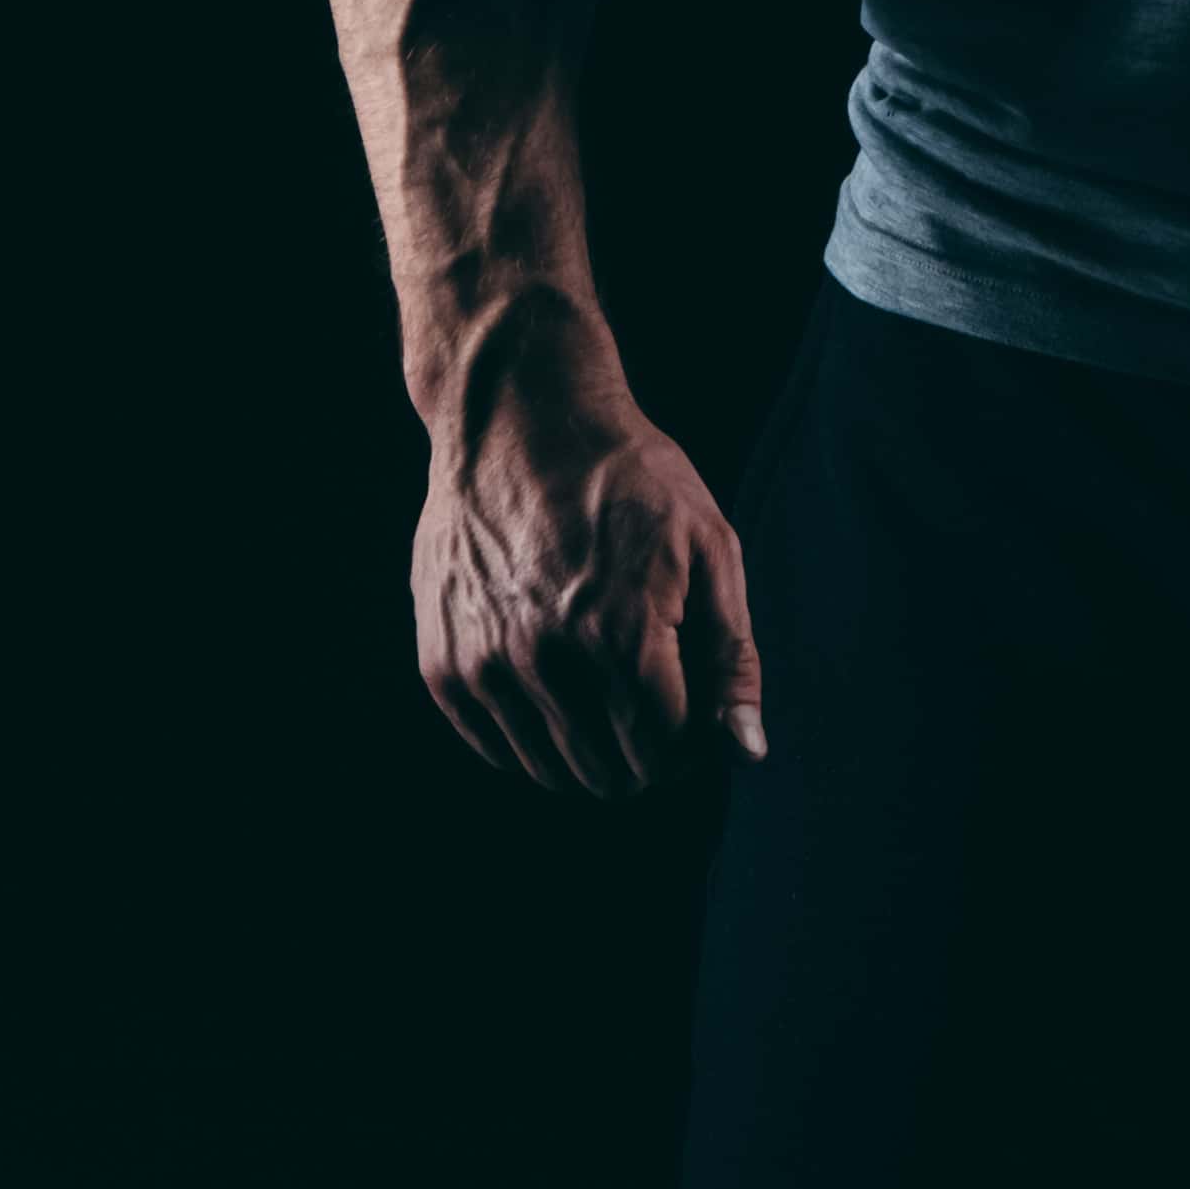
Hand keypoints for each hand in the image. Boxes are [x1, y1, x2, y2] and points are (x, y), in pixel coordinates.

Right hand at [410, 373, 765, 797]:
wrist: (520, 418)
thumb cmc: (628, 478)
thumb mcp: (710, 548)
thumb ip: (731, 657)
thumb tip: (746, 751)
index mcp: (626, 635)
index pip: (668, 749)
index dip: (692, 741)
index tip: (691, 710)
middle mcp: (550, 660)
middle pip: (612, 770)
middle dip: (645, 755)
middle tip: (649, 704)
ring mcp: (487, 665)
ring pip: (551, 770)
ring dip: (588, 753)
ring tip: (602, 696)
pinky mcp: (443, 662)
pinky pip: (493, 747)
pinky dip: (529, 739)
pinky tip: (552, 690)